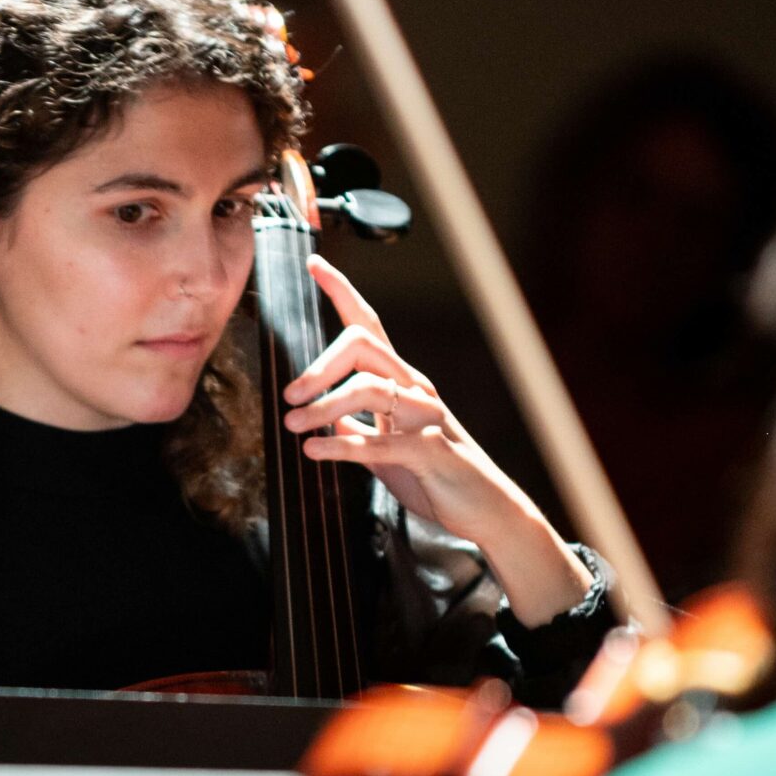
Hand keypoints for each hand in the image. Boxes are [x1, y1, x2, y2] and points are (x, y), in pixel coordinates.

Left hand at [284, 258, 595, 621]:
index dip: (342, 292)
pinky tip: (314, 450)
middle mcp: (416, 390)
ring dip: (325, 405)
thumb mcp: (387, 447)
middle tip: (289, 395)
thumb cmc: (435, 476)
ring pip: (371, 389)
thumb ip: (359, 427)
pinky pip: (381, 442)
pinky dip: (342, 445)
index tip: (314, 265)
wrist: (485, 510)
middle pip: (364, 345)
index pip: (369, 325)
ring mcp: (426, 418)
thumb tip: (325, 415)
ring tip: (293, 425)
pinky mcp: (431, 452)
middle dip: (320, 365)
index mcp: (402, 383)